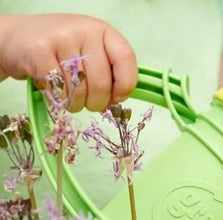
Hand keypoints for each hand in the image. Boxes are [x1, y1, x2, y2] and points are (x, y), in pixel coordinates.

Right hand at [0, 14, 136, 110]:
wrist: (15, 39)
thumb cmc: (59, 52)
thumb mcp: (89, 54)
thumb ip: (108, 72)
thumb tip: (118, 100)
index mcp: (102, 31)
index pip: (126, 60)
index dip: (125, 86)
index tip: (116, 97)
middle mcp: (84, 30)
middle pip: (102, 84)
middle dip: (96, 103)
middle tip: (87, 102)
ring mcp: (61, 38)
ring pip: (80, 91)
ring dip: (75, 104)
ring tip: (67, 95)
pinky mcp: (39, 51)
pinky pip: (59, 91)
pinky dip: (58, 99)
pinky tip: (53, 89)